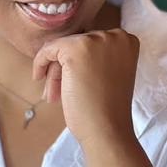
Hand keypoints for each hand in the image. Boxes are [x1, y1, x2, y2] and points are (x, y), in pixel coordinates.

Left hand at [32, 28, 139, 149]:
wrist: (107, 130)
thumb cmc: (106, 109)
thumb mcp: (107, 74)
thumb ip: (96, 59)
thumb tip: (64, 50)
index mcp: (127, 41)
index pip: (92, 44)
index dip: (79, 64)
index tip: (73, 83)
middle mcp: (115, 36)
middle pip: (77, 44)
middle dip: (64, 69)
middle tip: (58, 93)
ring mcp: (96, 40)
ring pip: (63, 48)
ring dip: (55, 72)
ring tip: (54, 96)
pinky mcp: (76, 49)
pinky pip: (49, 49)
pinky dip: (40, 63)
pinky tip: (39, 78)